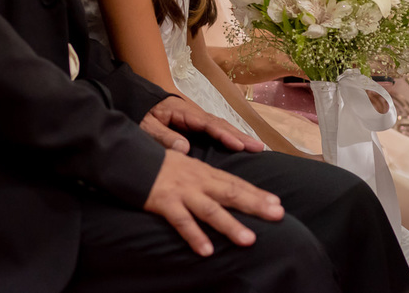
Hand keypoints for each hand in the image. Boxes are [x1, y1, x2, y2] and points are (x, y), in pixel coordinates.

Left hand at [140, 96, 266, 154]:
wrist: (141, 97)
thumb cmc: (143, 111)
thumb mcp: (146, 124)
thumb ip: (162, 135)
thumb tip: (183, 149)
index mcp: (183, 112)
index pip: (207, 124)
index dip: (223, 135)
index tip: (238, 145)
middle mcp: (195, 113)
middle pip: (221, 124)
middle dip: (240, 135)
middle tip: (258, 147)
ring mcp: (198, 117)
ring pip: (222, 126)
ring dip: (239, 135)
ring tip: (257, 147)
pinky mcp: (197, 123)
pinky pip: (217, 129)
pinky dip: (231, 135)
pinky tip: (242, 145)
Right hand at [144, 149, 284, 255]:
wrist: (130, 158)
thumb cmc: (160, 166)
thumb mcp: (187, 168)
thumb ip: (206, 178)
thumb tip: (226, 188)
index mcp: (204, 172)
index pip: (235, 183)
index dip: (257, 193)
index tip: (277, 203)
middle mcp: (198, 181)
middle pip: (231, 193)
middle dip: (255, 204)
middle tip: (278, 215)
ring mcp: (182, 192)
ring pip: (210, 210)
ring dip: (230, 225)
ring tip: (249, 240)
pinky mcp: (164, 202)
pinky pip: (181, 222)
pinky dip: (194, 236)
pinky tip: (206, 251)